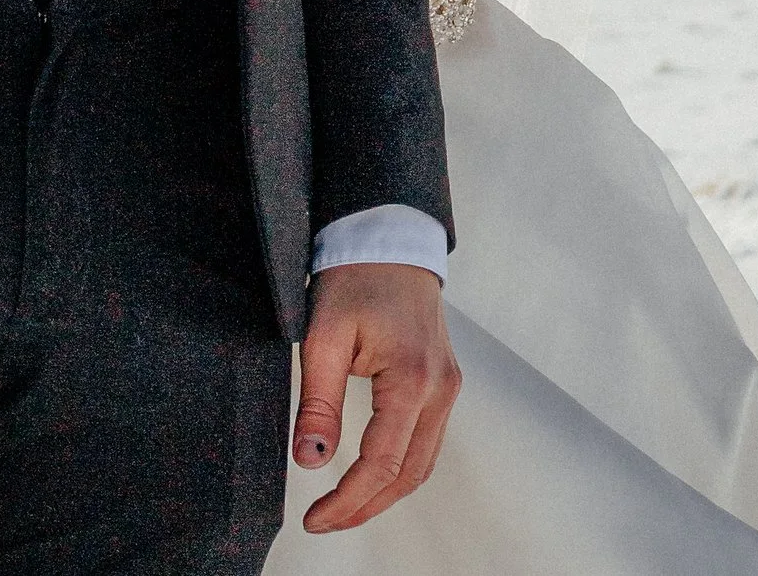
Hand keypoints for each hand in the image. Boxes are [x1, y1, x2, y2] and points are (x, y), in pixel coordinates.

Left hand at [292, 262, 459, 531]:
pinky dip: (400, 468)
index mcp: (412, 378)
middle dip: (365, 507)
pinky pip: (427, 441)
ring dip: (384, 493)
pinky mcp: (444, 381)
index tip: (314, 518)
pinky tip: (370, 475)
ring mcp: (448, 385)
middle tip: (324, 521)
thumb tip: (309, 461)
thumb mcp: (324, 335)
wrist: (389, 235)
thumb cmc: (356, 276)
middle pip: (409, 475)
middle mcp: (440, 388)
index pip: (381, 464)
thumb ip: (317, 402)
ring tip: (343, 507)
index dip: (347, 501)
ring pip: (422, 463)